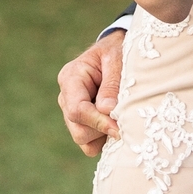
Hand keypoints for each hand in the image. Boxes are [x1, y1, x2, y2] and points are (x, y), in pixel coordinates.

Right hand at [58, 31, 124, 157]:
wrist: (115, 49)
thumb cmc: (116, 50)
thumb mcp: (117, 58)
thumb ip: (111, 84)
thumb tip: (107, 110)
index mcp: (70, 78)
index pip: (77, 110)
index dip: (98, 122)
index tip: (119, 127)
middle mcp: (66, 97)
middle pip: (78, 130)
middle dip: (103, 129)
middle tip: (126, 121)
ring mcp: (71, 112)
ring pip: (84, 140)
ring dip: (104, 134)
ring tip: (122, 115)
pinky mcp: (81, 122)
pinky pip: (90, 144)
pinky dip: (104, 139)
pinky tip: (117, 121)